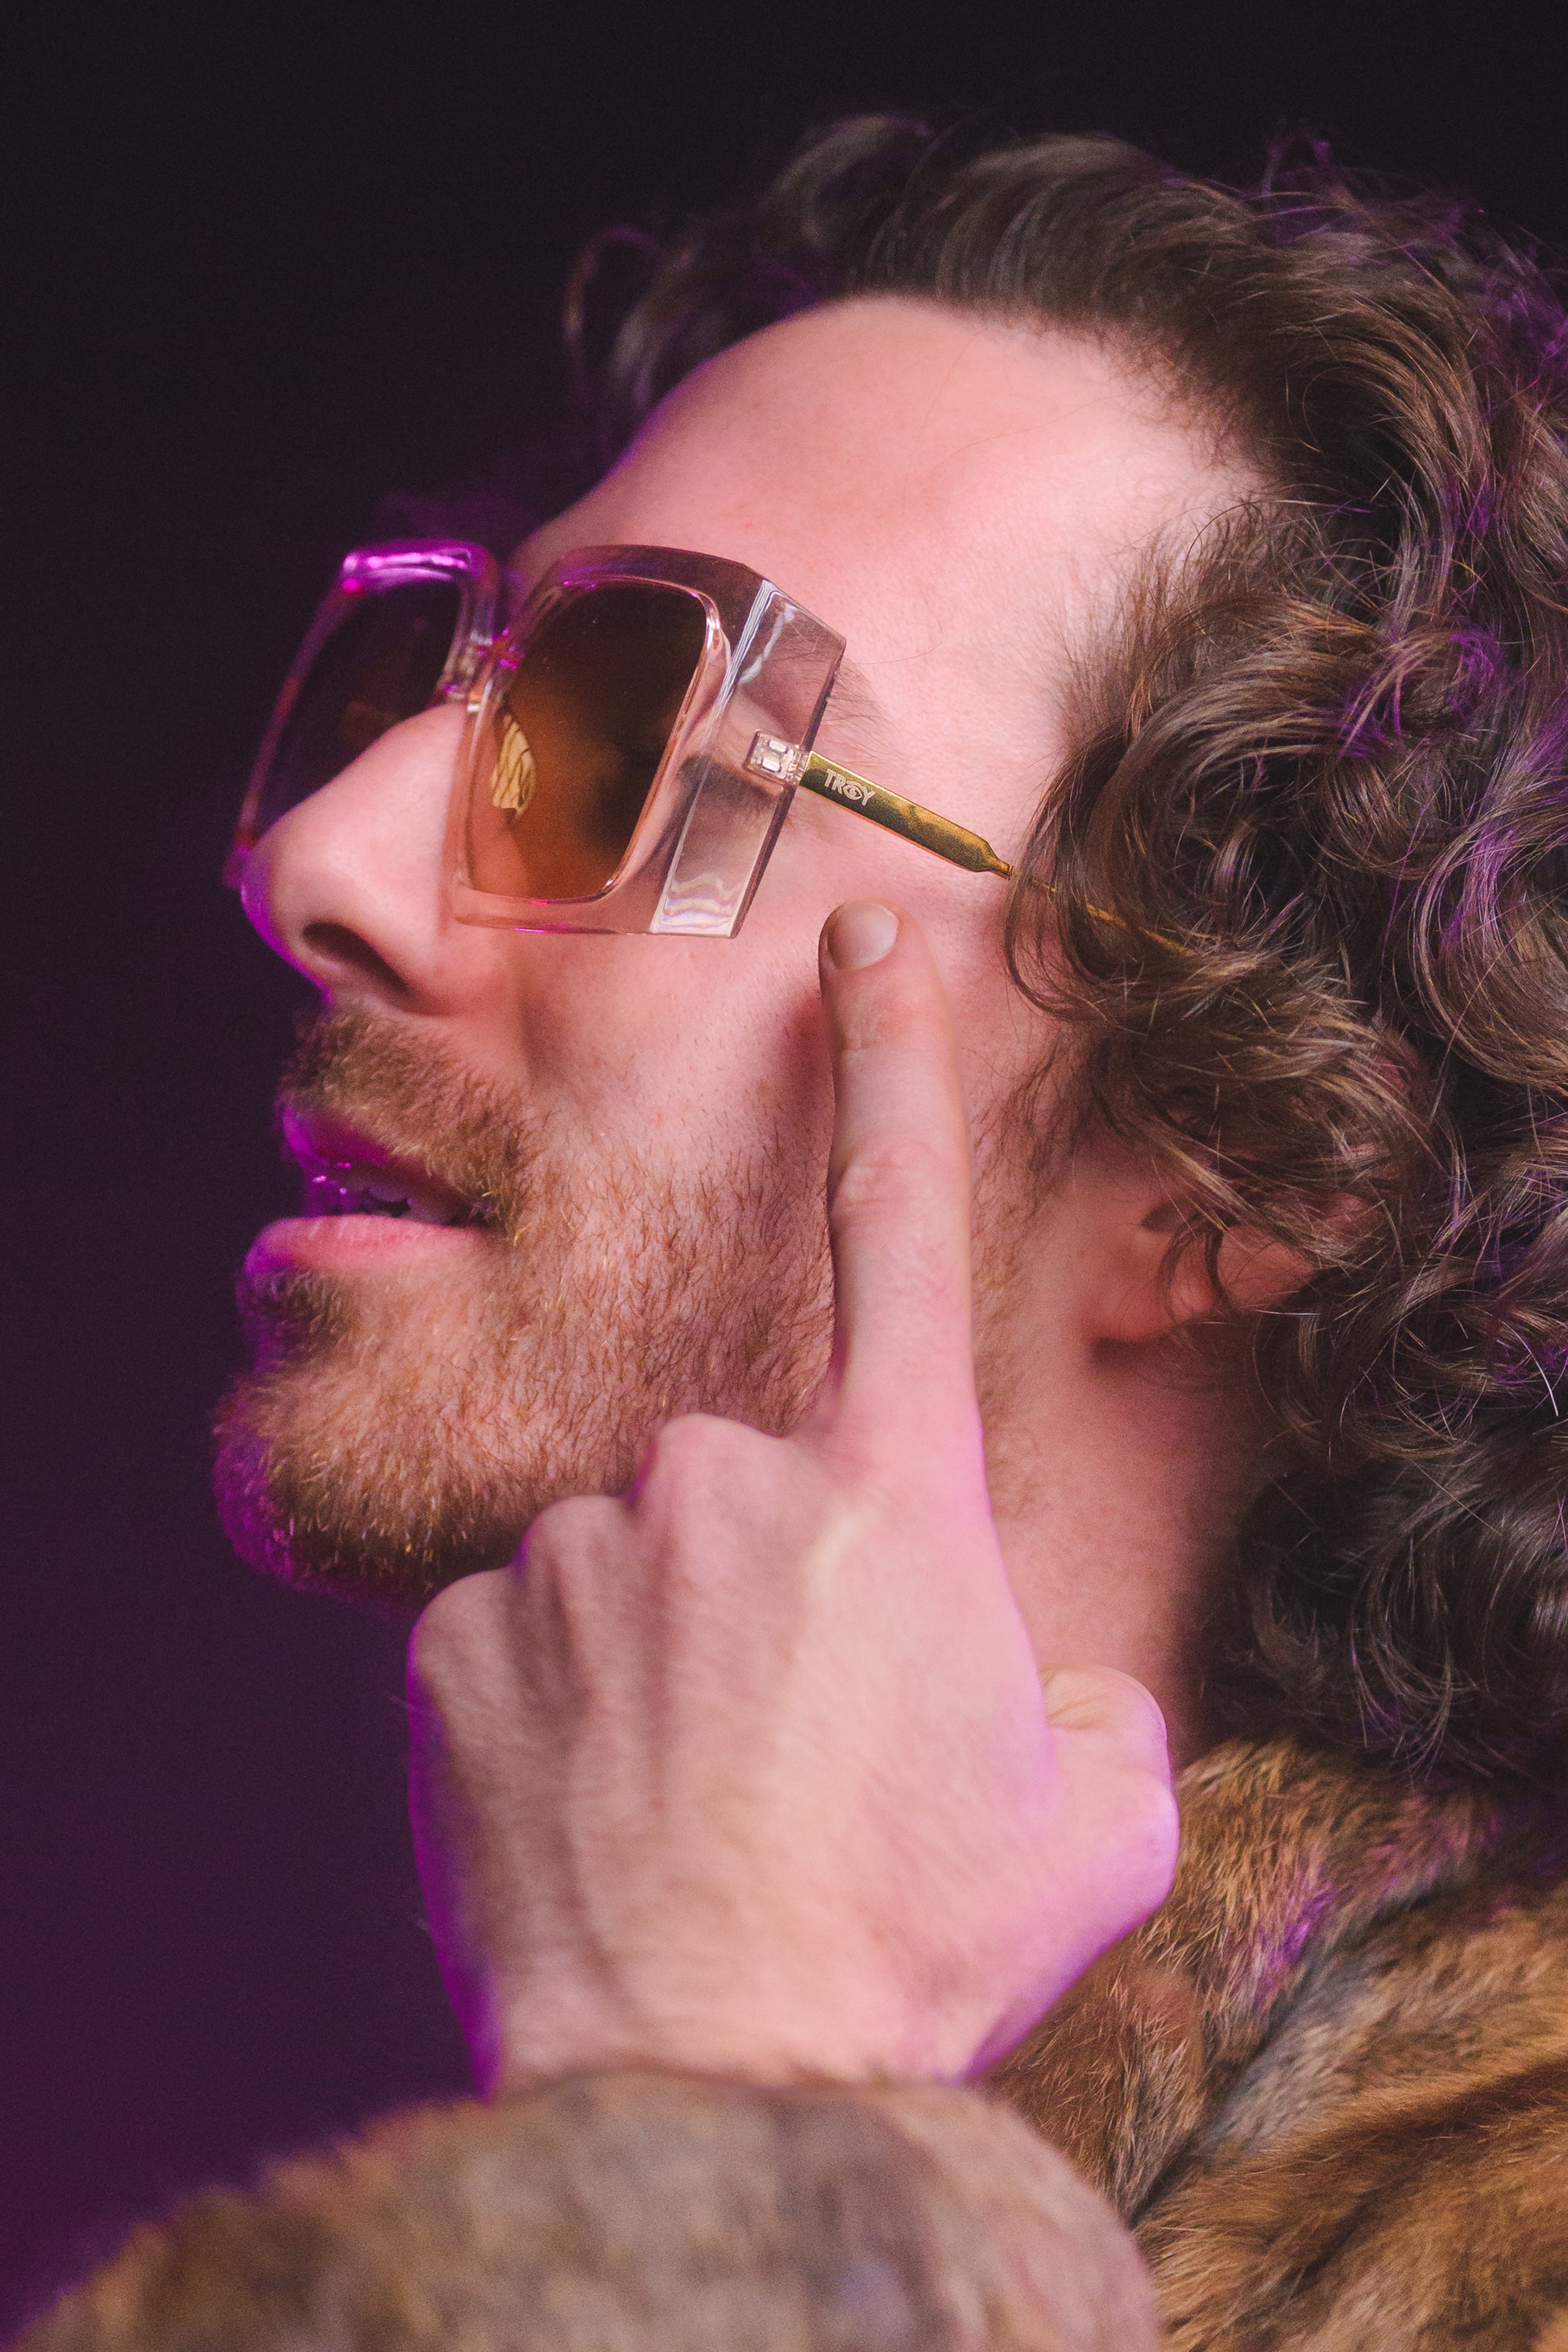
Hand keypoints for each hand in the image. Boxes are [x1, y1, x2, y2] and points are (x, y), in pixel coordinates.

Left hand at [407, 900, 1176, 2093]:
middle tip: (805, 1755)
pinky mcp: (446, 1637)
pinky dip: (566, 1707)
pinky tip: (603, 1815)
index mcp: (886, 1492)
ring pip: (635, 1565)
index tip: (859, 936)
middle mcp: (712, 1476)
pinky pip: (527, 1635)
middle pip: (759, 1486)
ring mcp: (568, 1550)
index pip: (896, 1226)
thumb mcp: (1098, 1823)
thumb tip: (1041, 1684)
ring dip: (675, 1657)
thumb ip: (1093, 1706)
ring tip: (706, 1808)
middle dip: (786, 1589)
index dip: (887, 1063)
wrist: (704, 2075)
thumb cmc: (913, 1943)